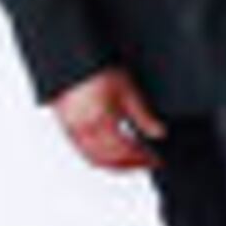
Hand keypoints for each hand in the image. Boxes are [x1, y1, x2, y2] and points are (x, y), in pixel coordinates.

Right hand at [48, 66, 163, 171]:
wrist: (73, 60)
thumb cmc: (97, 70)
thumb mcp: (127, 90)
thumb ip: (143, 116)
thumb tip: (158, 133)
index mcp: (100, 122)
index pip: (124, 152)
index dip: (141, 159)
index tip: (155, 160)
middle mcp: (83, 130)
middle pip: (108, 161)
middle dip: (130, 166)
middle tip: (147, 162)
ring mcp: (71, 131)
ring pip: (93, 160)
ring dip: (114, 165)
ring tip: (133, 160)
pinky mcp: (66, 128)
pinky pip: (83, 151)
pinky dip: (100, 157)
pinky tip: (113, 151)